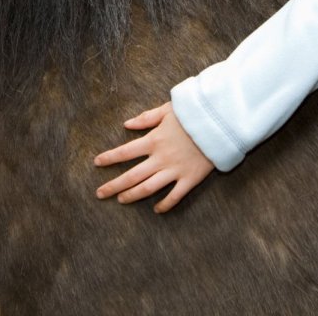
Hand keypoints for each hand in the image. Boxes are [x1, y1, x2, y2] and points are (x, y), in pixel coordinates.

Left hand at [94, 102, 213, 212]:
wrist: (220, 123)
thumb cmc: (194, 113)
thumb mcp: (169, 109)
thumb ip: (147, 118)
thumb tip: (126, 124)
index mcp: (154, 140)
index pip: (125, 152)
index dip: (109, 158)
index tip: (97, 163)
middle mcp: (160, 158)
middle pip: (131, 176)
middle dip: (113, 185)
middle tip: (100, 193)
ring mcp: (174, 170)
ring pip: (147, 189)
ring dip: (131, 196)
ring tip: (121, 200)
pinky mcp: (190, 179)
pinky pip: (174, 197)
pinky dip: (164, 205)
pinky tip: (156, 209)